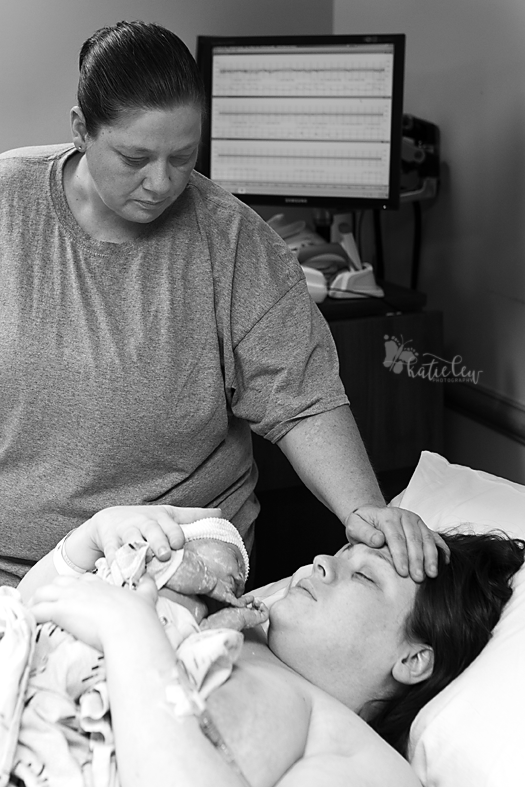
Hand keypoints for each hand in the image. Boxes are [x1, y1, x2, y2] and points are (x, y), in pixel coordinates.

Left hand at [28, 572, 157, 650]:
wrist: (130, 627)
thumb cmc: (138, 615)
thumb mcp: (146, 596)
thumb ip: (147, 585)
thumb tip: (150, 577)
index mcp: (101, 584)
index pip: (82, 579)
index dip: (75, 586)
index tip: (73, 595)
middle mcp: (83, 587)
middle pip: (58, 582)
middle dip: (51, 592)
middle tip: (49, 605)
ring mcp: (70, 597)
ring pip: (42, 593)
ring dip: (37, 603)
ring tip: (34, 613)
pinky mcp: (60, 611)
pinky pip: (37, 611)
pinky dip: (31, 616)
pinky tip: (31, 623)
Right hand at [78, 504, 222, 566]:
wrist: (108, 521)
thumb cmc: (144, 521)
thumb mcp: (167, 514)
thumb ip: (192, 516)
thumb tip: (221, 513)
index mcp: (159, 518)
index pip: (169, 525)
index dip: (174, 533)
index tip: (179, 543)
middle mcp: (142, 524)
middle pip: (150, 531)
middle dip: (157, 541)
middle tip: (164, 555)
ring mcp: (124, 534)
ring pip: (129, 542)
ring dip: (136, 553)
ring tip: (141, 565)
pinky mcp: (108, 544)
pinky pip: (111, 555)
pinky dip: (114, 564)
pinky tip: (119, 573)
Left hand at [344, 505, 449, 580]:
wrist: (370, 515)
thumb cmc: (361, 524)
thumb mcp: (354, 526)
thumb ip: (363, 532)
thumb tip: (378, 540)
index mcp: (387, 516)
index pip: (395, 537)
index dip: (400, 555)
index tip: (403, 572)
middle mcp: (404, 516)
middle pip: (413, 539)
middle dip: (417, 560)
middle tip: (418, 578)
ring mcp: (415, 520)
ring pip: (427, 538)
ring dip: (431, 557)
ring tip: (432, 573)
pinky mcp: (422, 526)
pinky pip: (434, 537)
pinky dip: (441, 548)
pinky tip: (444, 562)